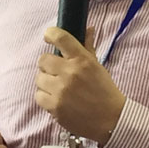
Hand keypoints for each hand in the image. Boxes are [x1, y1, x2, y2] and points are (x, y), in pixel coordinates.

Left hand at [35, 26, 125, 144]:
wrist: (110, 119)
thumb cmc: (104, 90)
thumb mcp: (97, 66)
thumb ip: (88, 46)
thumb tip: (88, 28)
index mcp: (82, 60)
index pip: (61, 38)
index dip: (51, 34)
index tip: (48, 36)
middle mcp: (70, 73)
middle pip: (43, 60)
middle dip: (48, 64)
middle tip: (56, 70)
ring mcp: (61, 91)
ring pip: (39, 78)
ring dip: (46, 81)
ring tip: (57, 86)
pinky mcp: (55, 107)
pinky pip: (38, 95)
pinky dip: (45, 96)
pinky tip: (56, 98)